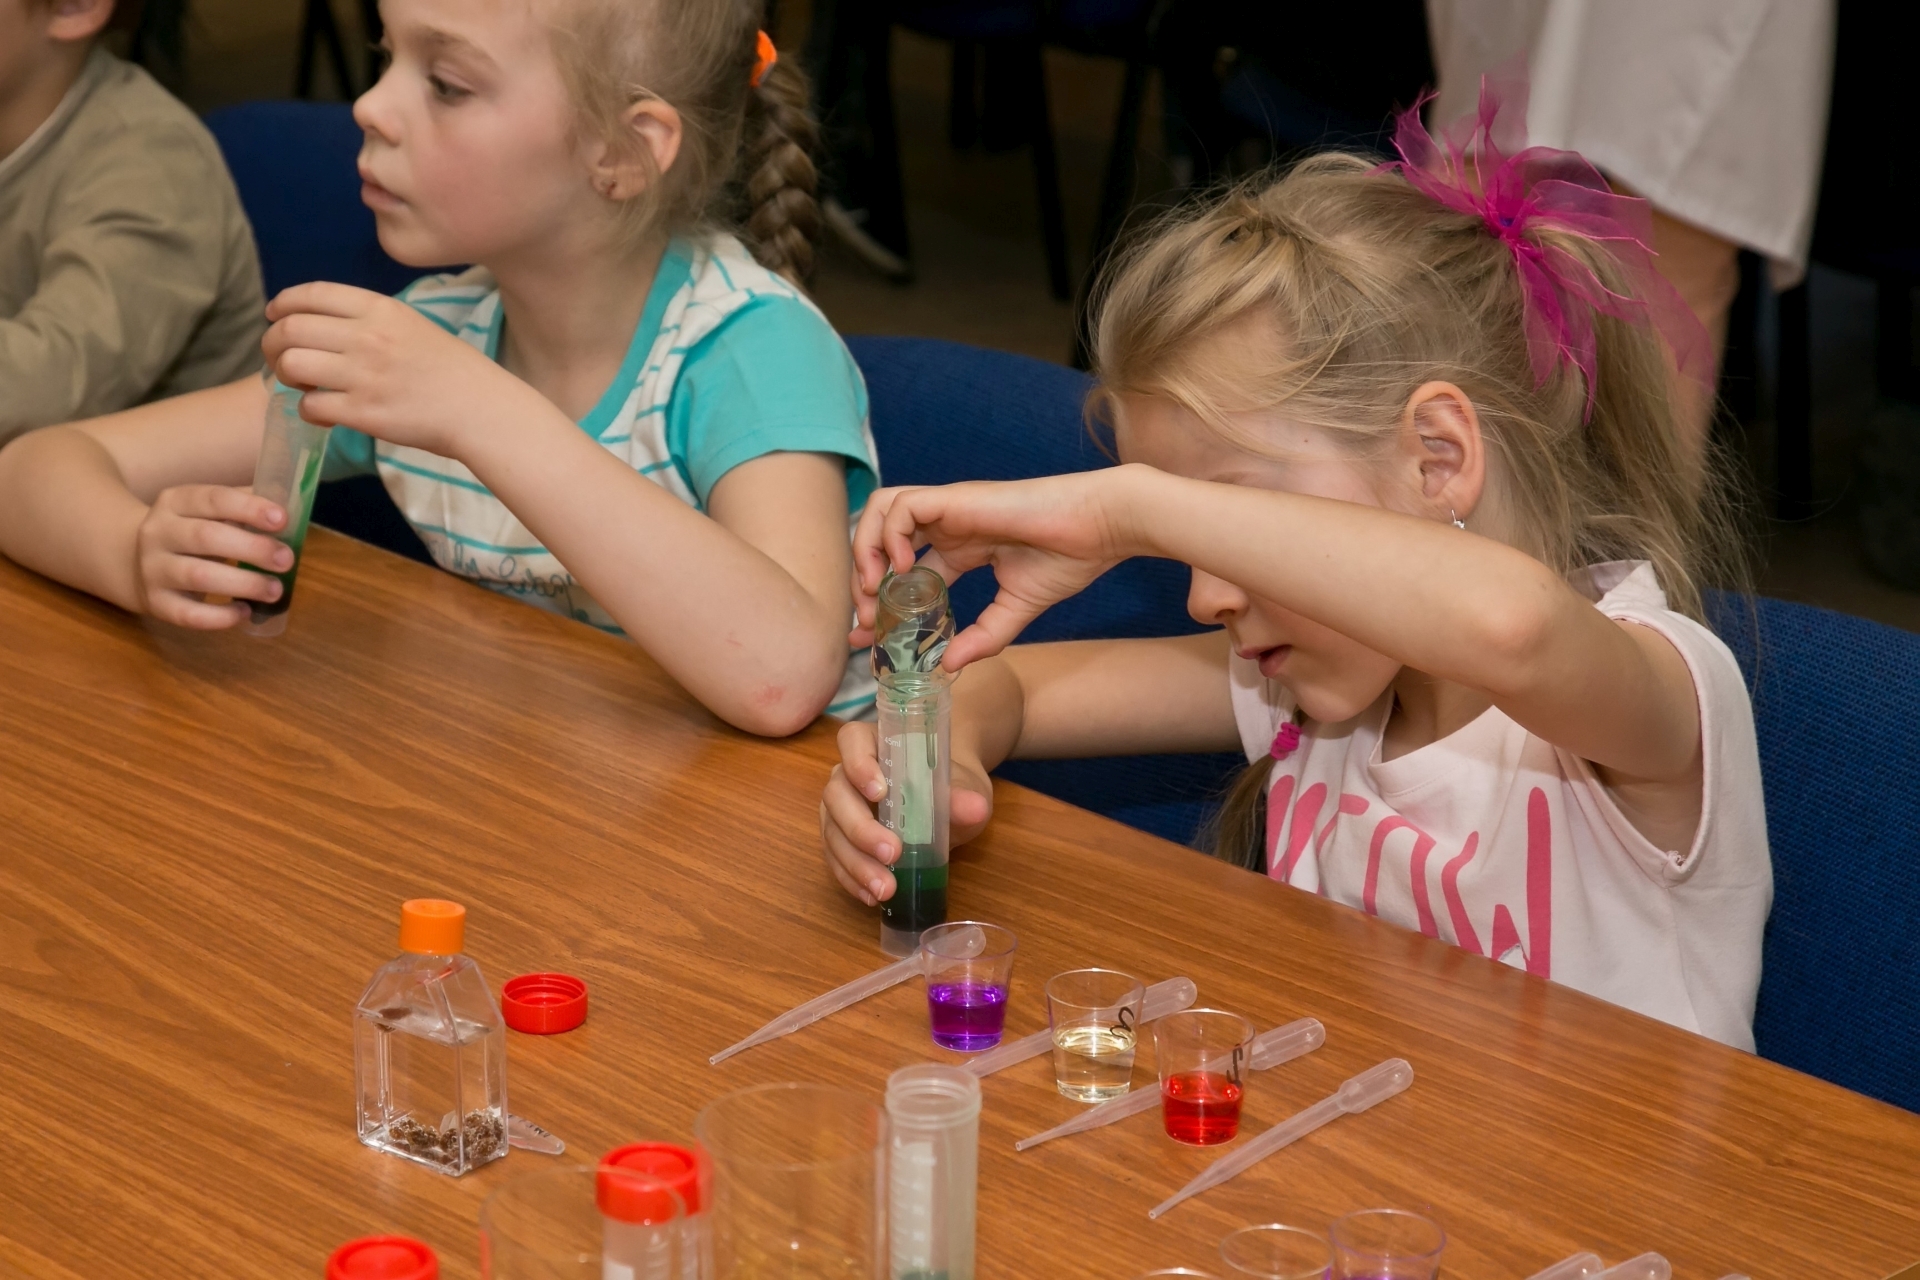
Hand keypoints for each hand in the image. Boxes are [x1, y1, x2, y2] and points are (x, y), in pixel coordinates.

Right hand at [133, 485, 291, 627]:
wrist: (133, 559)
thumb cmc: (190, 532)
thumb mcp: (207, 511)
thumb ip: (243, 506)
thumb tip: (289, 510)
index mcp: (176, 501)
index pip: (213, 499)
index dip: (249, 508)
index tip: (282, 520)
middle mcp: (158, 532)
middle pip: (205, 537)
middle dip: (252, 548)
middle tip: (286, 560)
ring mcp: (152, 568)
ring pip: (197, 576)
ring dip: (243, 584)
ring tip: (275, 590)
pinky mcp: (155, 602)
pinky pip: (188, 614)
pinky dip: (220, 616)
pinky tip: (244, 612)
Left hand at [262, 282, 524, 457]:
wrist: (481, 409)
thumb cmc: (450, 369)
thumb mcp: (412, 324)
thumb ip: (368, 319)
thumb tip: (321, 322)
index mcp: (379, 309)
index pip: (311, 294)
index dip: (282, 304)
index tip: (274, 316)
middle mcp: (367, 336)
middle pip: (290, 329)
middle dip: (273, 343)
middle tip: (280, 358)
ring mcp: (364, 375)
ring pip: (292, 364)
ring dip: (285, 376)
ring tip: (301, 385)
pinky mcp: (364, 411)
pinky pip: (310, 405)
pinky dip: (307, 410)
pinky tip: (324, 413)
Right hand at [819, 720, 992, 905]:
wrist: (948, 804)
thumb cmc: (950, 785)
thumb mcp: (965, 787)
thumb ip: (964, 796)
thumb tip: (975, 808)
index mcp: (874, 745)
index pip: (852, 741)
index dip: (858, 764)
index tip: (880, 792)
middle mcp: (848, 776)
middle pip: (837, 796)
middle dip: (860, 829)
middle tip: (891, 853)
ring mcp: (840, 811)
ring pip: (832, 833)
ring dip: (855, 864)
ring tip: (885, 889)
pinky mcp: (840, 842)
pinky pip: (836, 861)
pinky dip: (852, 880)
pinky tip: (872, 897)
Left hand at [850, 469, 1145, 668]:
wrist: (1099, 527)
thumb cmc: (1069, 558)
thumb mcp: (1016, 610)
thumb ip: (984, 637)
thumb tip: (949, 667)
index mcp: (961, 548)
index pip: (905, 572)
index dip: (880, 603)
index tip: (868, 636)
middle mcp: (948, 526)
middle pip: (882, 540)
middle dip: (864, 579)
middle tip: (867, 620)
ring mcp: (949, 509)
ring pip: (881, 511)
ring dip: (867, 549)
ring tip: (874, 588)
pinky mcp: (956, 499)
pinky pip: (902, 506)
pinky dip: (891, 535)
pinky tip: (905, 569)